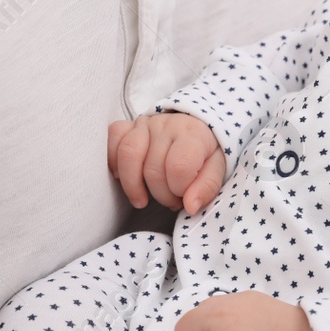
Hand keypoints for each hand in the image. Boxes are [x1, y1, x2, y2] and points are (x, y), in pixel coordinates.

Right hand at [107, 112, 226, 213]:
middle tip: (171, 201)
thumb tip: (190, 206)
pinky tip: (124, 178)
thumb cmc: (204, 150)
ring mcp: (144, 124)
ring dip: (133, 186)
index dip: (179, 190)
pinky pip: (112, 141)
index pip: (179, 167)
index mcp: (192, 134)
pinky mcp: (127, 126)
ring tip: (143, 200)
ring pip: (128, 155)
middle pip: (152, 168)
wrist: (195, 125)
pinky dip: (113, 164)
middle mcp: (167, 125)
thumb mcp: (217, 167)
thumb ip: (207, 187)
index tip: (184, 196)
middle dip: (161, 195)